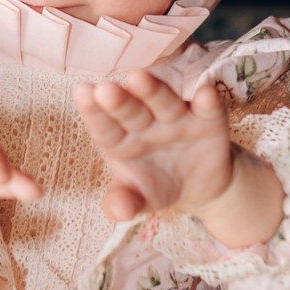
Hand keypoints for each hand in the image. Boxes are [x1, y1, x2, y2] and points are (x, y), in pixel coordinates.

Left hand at [75, 72, 283, 248]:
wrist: (200, 186)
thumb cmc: (158, 185)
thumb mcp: (140, 199)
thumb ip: (124, 202)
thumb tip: (119, 211)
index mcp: (121, 140)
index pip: (105, 128)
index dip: (94, 112)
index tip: (82, 93)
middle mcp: (146, 122)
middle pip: (131, 111)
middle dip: (120, 101)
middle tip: (105, 89)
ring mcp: (176, 118)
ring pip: (164, 103)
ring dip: (153, 91)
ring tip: (139, 78)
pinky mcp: (207, 119)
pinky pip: (207, 108)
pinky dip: (206, 100)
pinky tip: (204, 93)